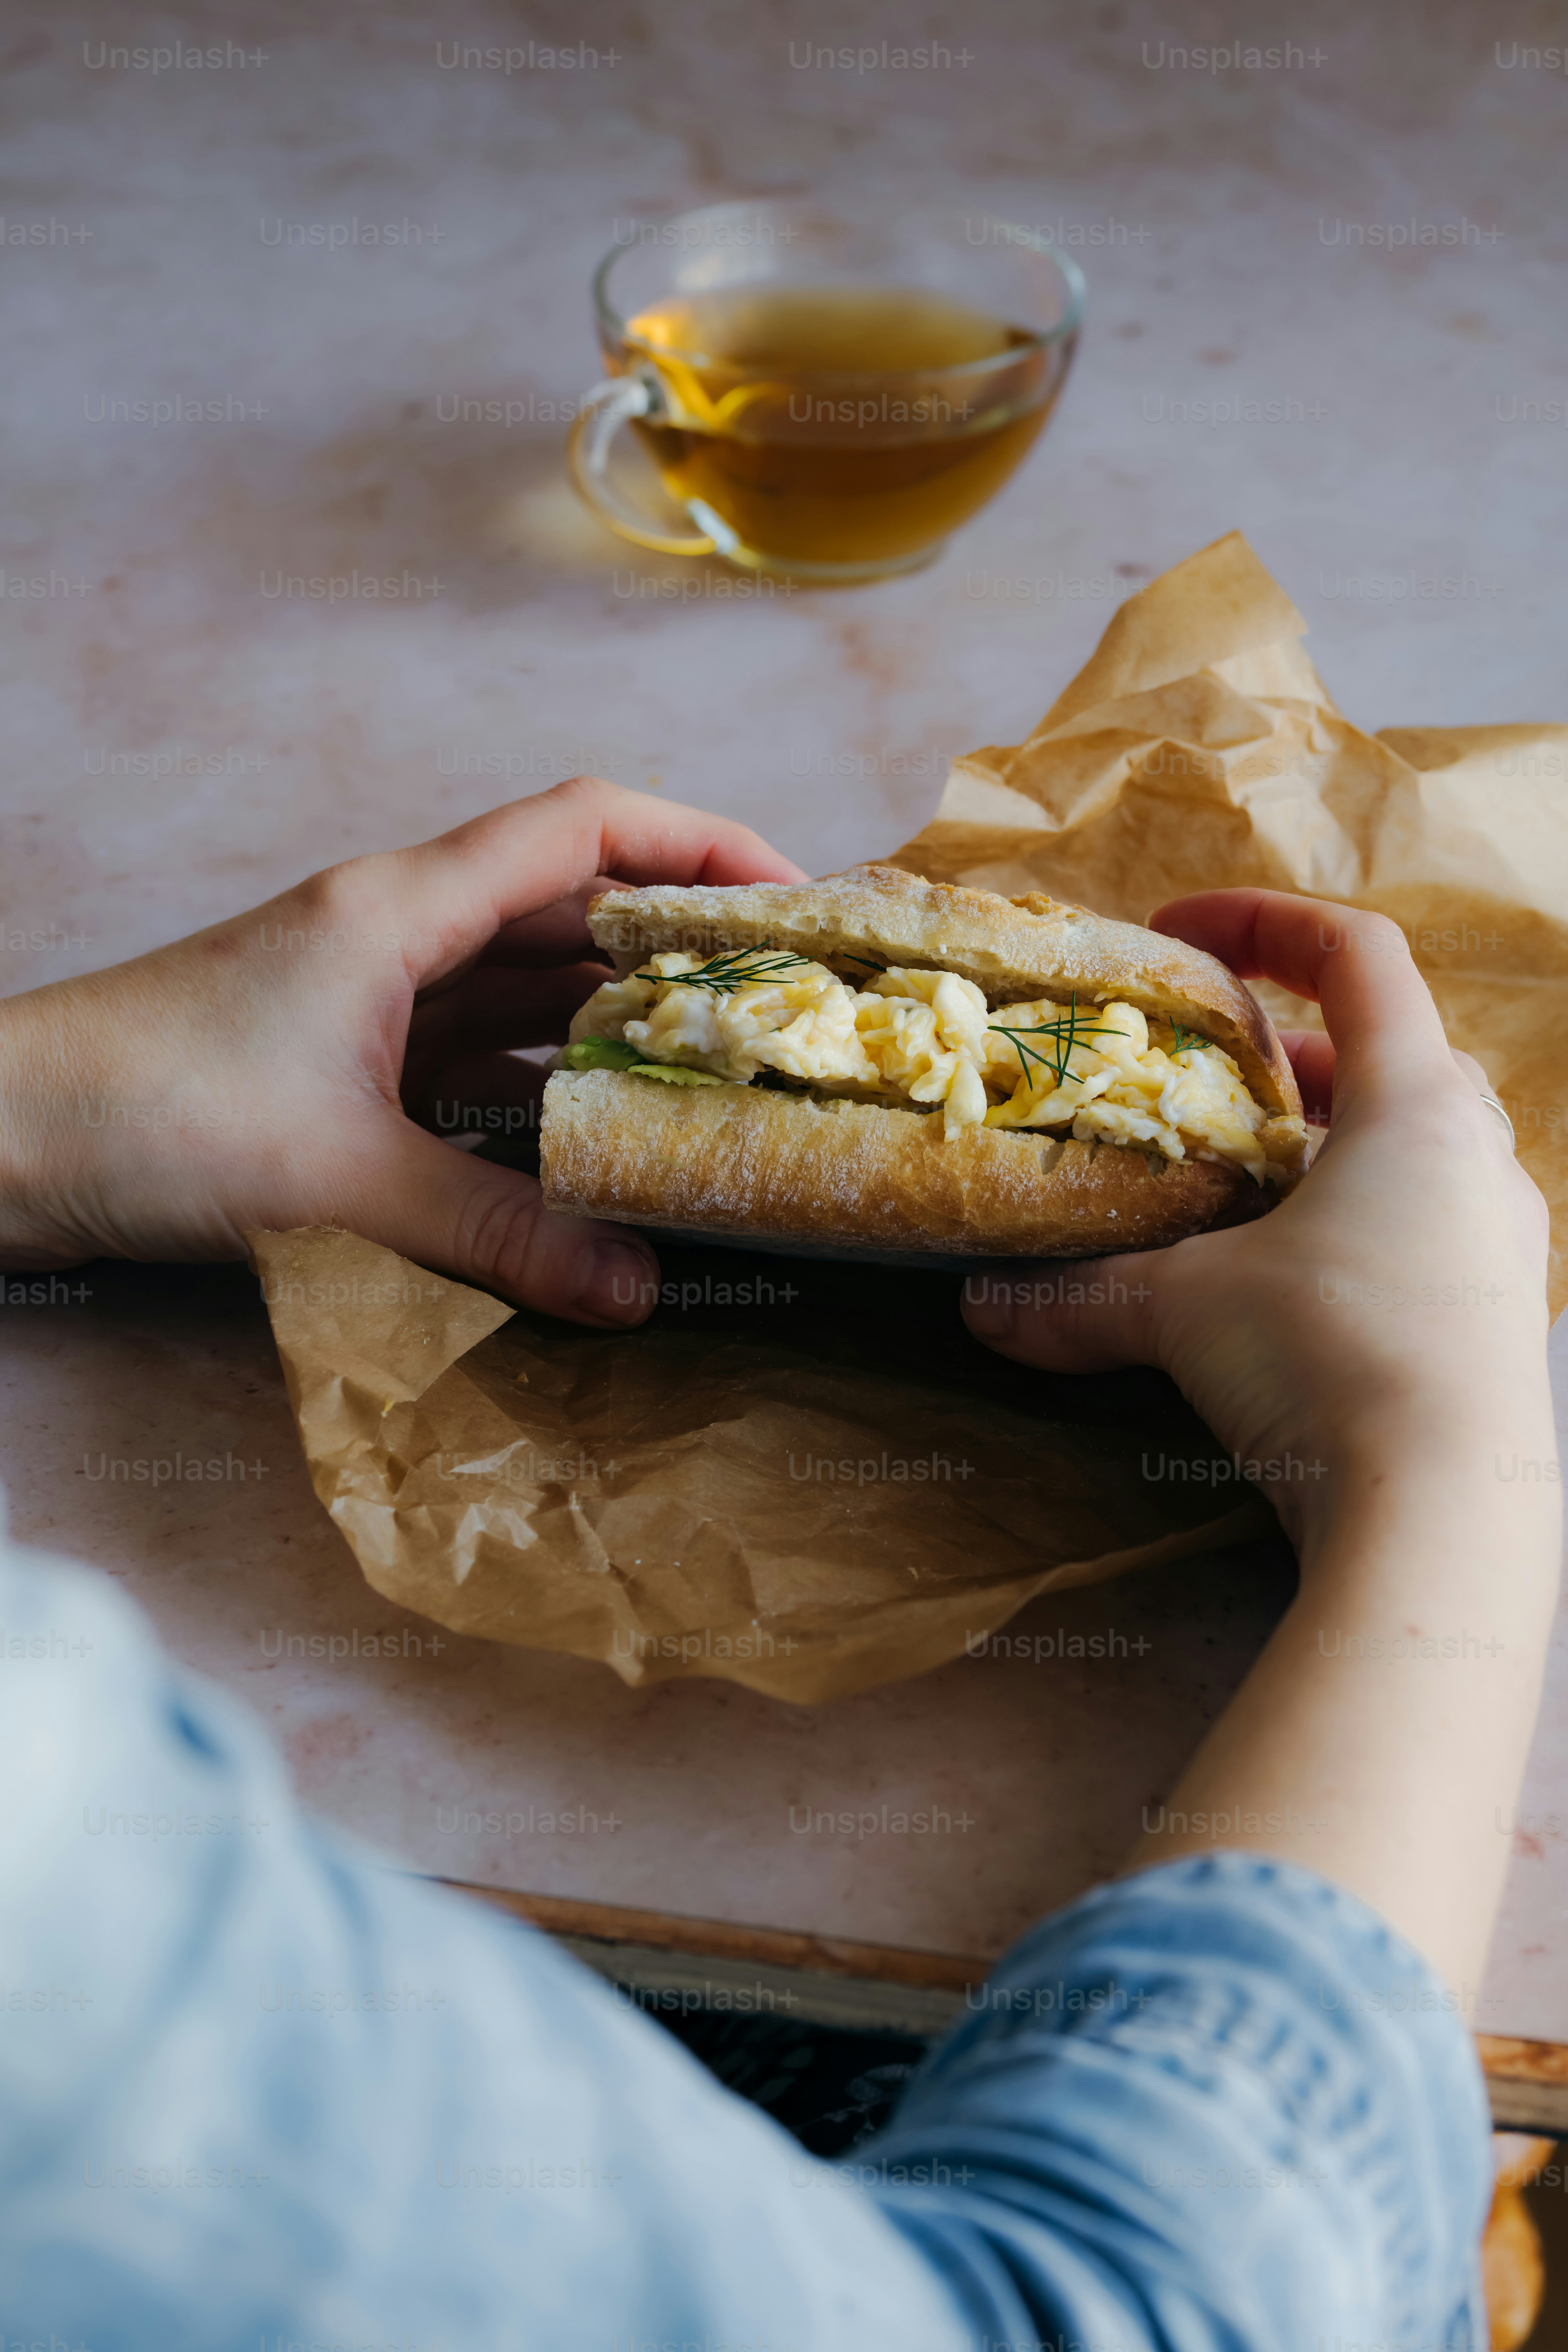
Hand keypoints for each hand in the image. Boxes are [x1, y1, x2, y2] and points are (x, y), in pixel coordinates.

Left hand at [0, 778, 806, 1325]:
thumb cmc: (147, 1114)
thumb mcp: (340, 1177)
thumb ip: (494, 1235)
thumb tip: (633, 1291)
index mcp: (399, 910)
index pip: (584, 829)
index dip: (699, 846)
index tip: (792, 897)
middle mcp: (392, 934)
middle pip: (566, 907)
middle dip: (676, 949)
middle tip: (778, 1008)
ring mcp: (364, 997)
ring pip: (521, 988)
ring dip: (609, 1026)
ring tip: (711, 1076)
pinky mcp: (340, 1062)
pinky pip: (469, 1059)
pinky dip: (536, 1091)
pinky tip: (593, 1140)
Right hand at [962, 889, 1553, 1557]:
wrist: (1446, 1514)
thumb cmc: (1333, 1358)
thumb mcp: (1186, 1309)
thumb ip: (1083, 1294)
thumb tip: (986, 1307)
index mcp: (1419, 1104)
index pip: (1358, 954)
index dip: (1267, 922)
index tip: (1183, 933)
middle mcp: (1477, 1158)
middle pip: (1387, 1054)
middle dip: (1286, 1057)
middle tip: (1206, 1082)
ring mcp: (1498, 1243)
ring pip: (1409, 1151)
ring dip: (1320, 1151)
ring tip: (1237, 1188)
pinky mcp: (1494, 1321)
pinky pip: (1422, 1233)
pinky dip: (1351, 1229)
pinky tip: (1286, 1283)